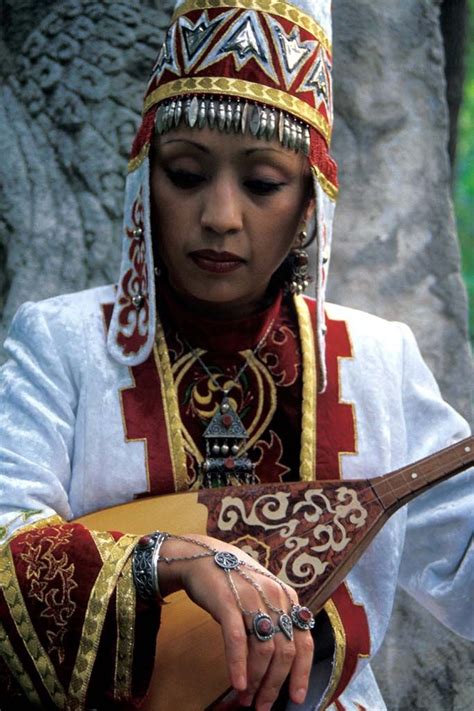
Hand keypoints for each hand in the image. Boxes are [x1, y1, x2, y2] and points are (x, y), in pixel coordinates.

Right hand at [158, 534, 313, 709]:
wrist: (204, 556)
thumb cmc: (235, 583)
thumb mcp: (263, 597)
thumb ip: (276, 622)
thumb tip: (280, 667)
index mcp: (288, 598)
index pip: (304, 642)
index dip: (302, 673)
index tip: (297, 697)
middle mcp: (274, 597)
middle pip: (284, 651)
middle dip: (275, 684)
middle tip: (263, 705)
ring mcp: (251, 598)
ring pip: (263, 649)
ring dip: (257, 680)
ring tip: (247, 698)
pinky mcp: (227, 601)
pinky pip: (237, 639)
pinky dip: (238, 665)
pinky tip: (237, 683)